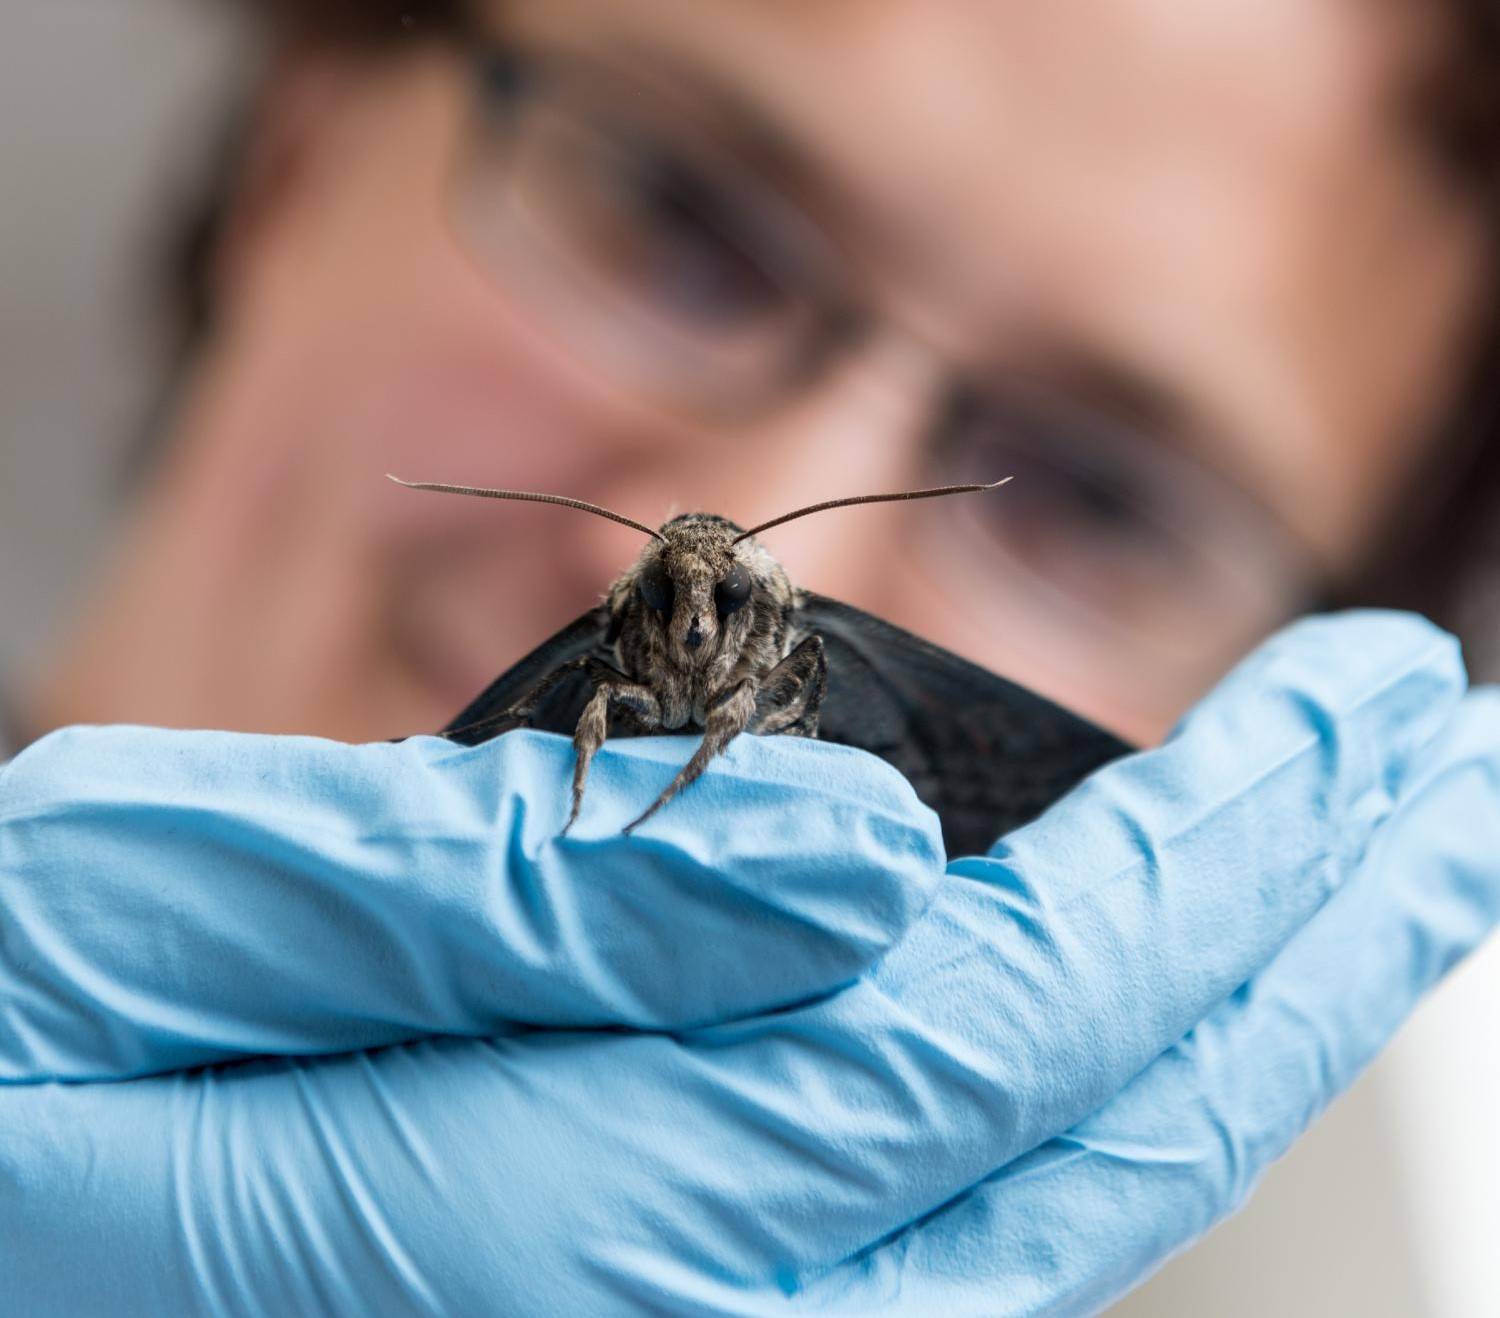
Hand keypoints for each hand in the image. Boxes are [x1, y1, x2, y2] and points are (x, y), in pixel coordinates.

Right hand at [1, 613, 1493, 1315]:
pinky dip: (1097, 1113)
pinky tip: (1171, 1009)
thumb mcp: (162, 911)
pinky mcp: (645, 1314)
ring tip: (1375, 868)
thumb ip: (500, 897)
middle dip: (1287, 942)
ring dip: (1231, 1026)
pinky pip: (939, 1244)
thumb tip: (850, 858)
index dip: (1190, 876)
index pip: (967, 1029)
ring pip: (1039, 1213)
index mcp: (533, 1199)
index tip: (1355, 722)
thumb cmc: (7, 1060)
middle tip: (1445, 778)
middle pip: (1063, 1138)